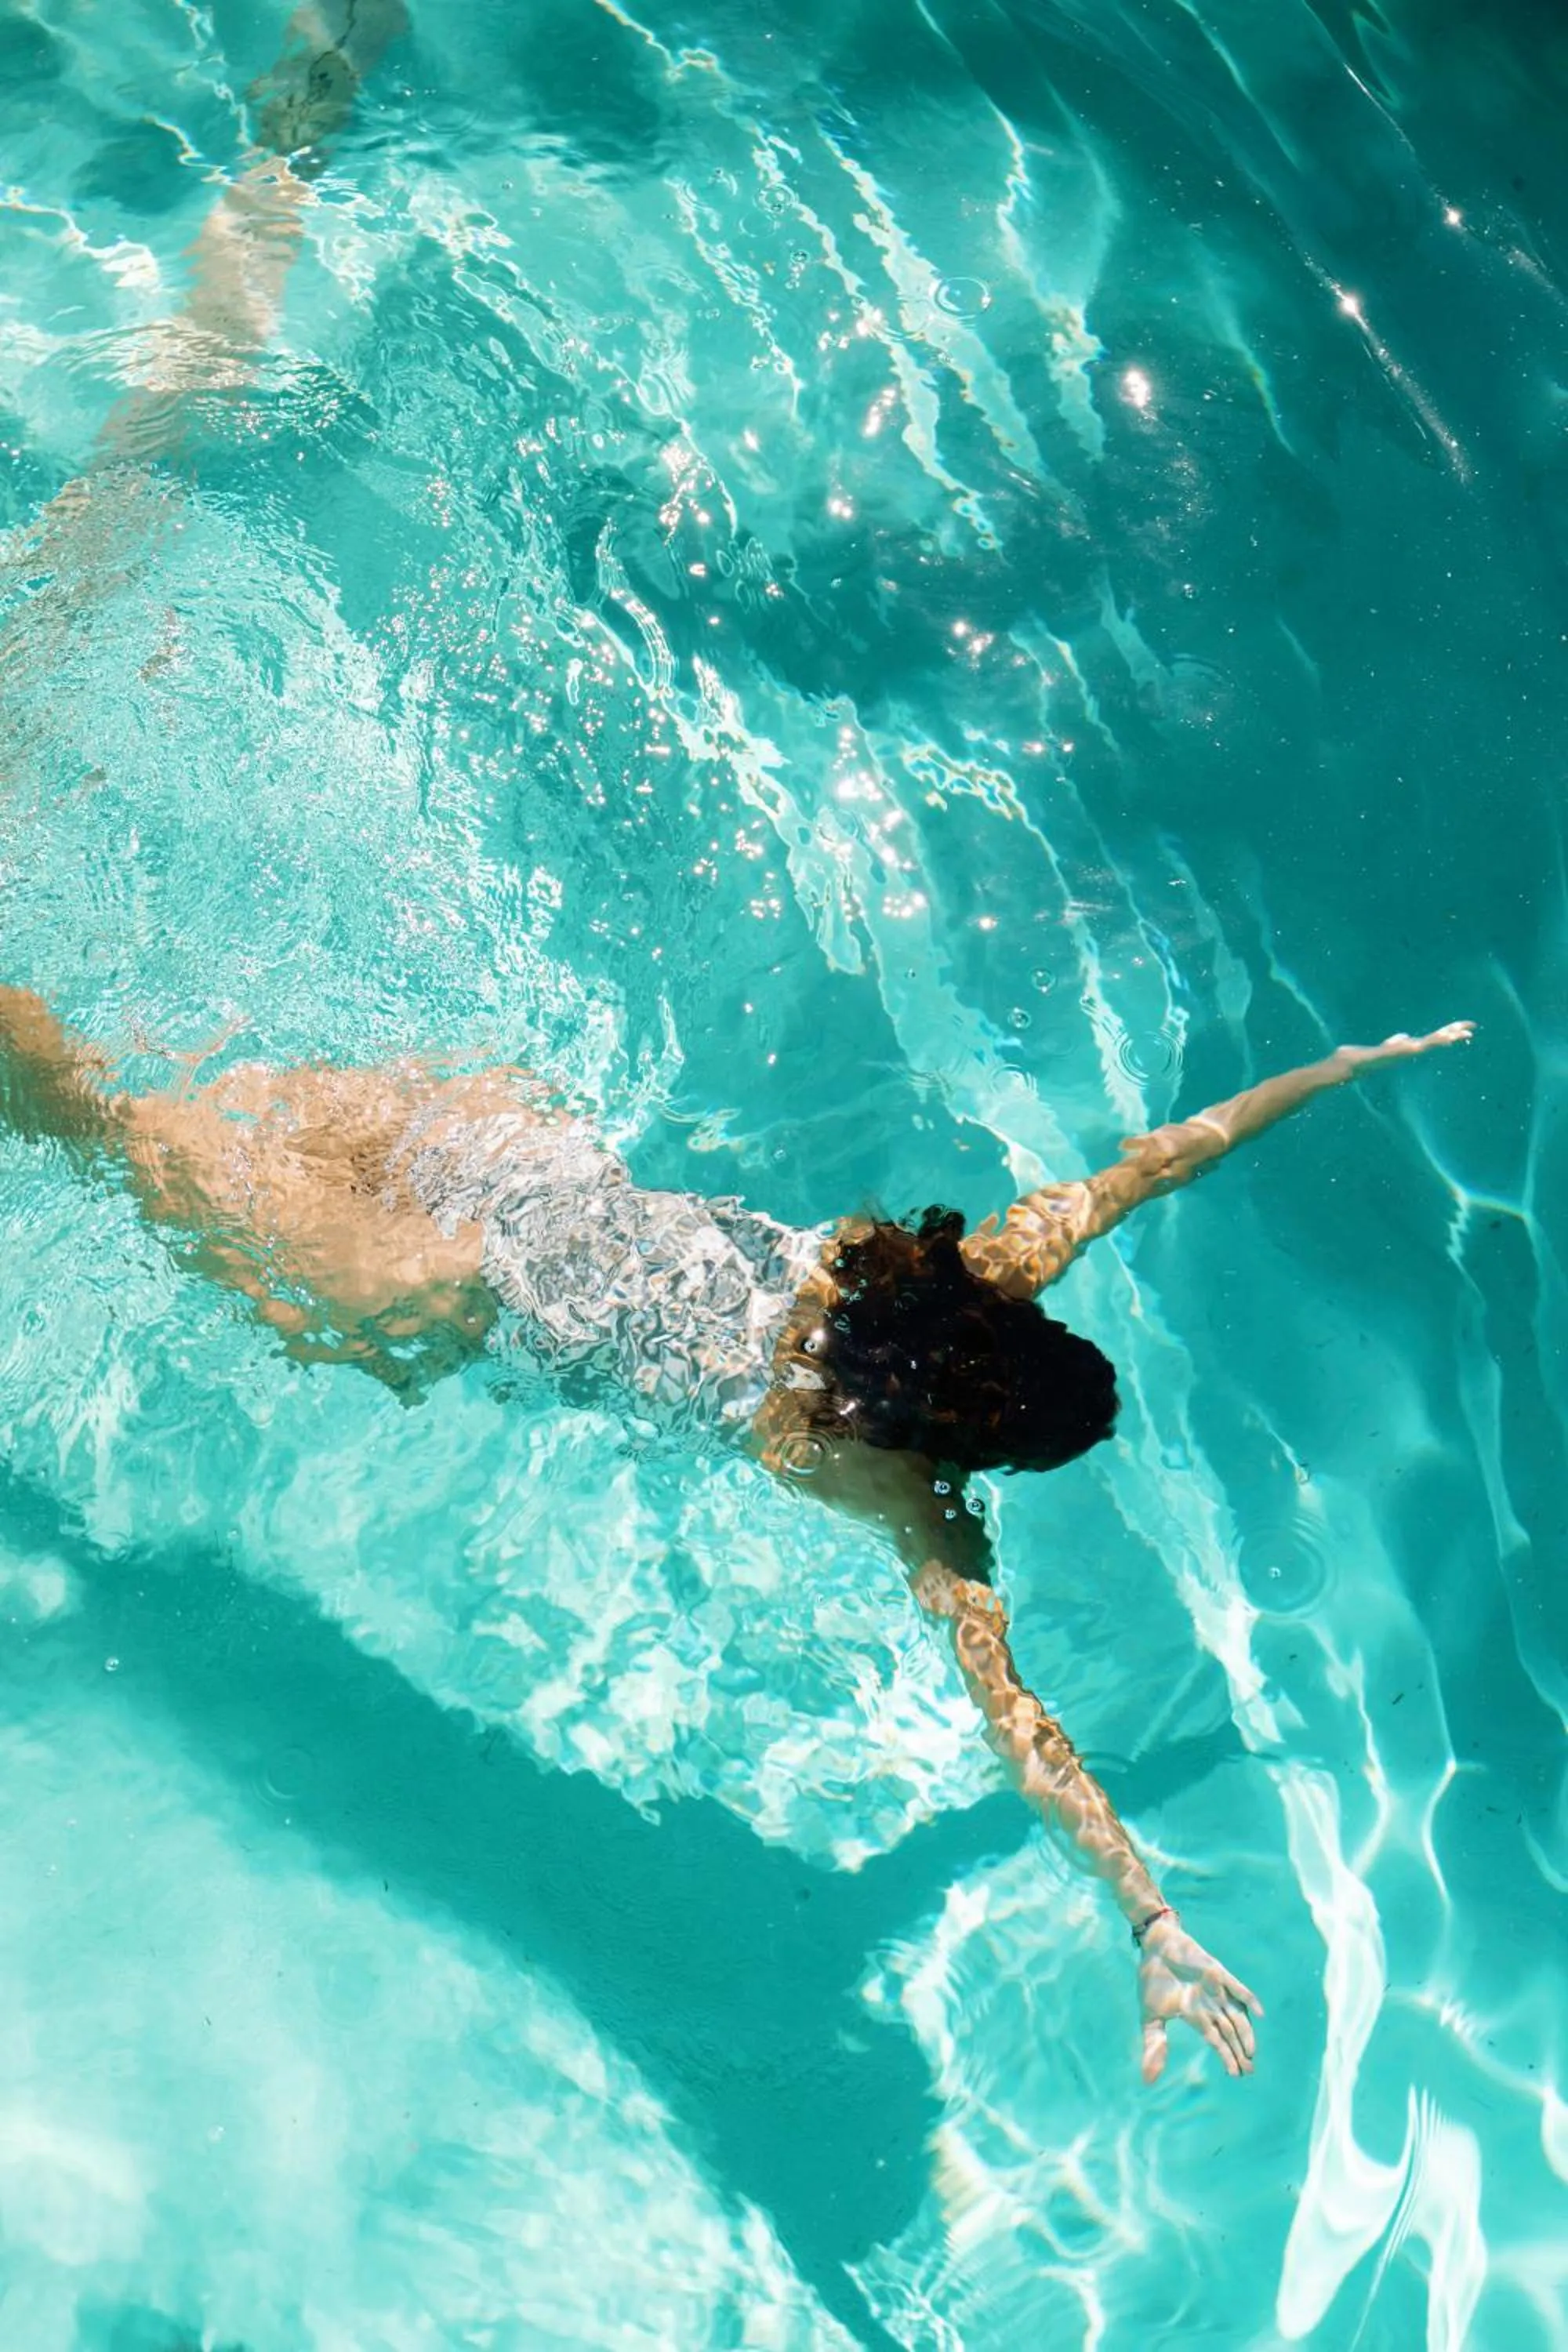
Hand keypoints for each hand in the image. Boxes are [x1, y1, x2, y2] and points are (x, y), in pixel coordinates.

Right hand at [1136, 1912, 1261, 2081]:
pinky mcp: (1217, 1972)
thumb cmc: (1153, 1981)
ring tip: (1251, 2052)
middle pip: (1230, 2032)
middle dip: (1240, 2051)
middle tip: (1249, 2070)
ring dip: (1245, 2032)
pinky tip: (1259, 2013)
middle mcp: (1210, 2005)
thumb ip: (1154, 2045)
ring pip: (1237, 2015)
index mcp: (1196, 2016)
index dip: (1227, 2056)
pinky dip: (1248, 1999)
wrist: (1154, 1947)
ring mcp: (1216, 1989)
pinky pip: (1237, 1987)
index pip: (1217, 2041)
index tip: (1236, 2074)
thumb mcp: (1150, 2017)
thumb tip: (1148, 2081)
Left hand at [1338, 1020, 1474, 1073]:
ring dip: (1440, 1040)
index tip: (1468, 1027)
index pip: (1434, 1038)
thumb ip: (1396, 1041)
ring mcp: (1401, 1054)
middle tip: (1471, 1030)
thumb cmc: (1369, 1057)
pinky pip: (1405, 1049)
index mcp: (1410, 1047)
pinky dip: (1415, 1046)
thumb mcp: (1387, 1046)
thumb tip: (1403, 1037)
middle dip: (1452, 1035)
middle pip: (1435, 1041)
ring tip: (1456, 1035)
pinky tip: (1423, 1044)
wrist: (1352, 1064)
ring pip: (1425, 1044)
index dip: (1450, 1032)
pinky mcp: (1389, 1055)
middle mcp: (1409, 1051)